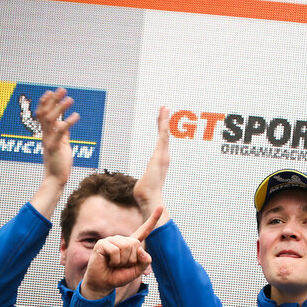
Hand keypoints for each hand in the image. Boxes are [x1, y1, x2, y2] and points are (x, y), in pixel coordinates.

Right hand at [36, 88, 79, 186]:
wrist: (55, 178)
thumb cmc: (59, 162)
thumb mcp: (61, 145)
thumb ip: (62, 134)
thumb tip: (65, 124)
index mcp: (46, 134)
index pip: (42, 115)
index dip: (45, 103)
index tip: (51, 92)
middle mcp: (45, 136)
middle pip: (45, 113)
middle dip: (52, 100)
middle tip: (61, 89)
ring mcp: (49, 141)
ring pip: (51, 120)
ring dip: (60, 108)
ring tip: (70, 99)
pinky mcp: (55, 148)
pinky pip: (61, 132)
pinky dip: (68, 122)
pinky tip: (76, 116)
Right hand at [80, 206, 163, 300]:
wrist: (103, 284)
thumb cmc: (119, 276)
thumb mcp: (137, 270)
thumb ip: (145, 261)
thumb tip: (140, 249)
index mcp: (132, 244)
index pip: (144, 230)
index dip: (153, 219)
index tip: (161, 207)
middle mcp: (122, 240)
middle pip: (136, 245)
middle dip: (131, 260)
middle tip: (121, 265)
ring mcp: (112, 240)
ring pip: (126, 247)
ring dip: (122, 261)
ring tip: (114, 264)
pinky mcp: (102, 244)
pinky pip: (115, 251)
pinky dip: (114, 261)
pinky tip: (108, 262)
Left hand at [133, 107, 170, 226]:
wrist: (150, 198)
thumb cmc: (146, 194)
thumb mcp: (144, 183)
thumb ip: (145, 181)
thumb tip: (142, 188)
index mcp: (160, 160)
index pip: (161, 142)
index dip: (162, 130)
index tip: (162, 120)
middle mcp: (164, 156)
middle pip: (164, 134)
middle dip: (164, 120)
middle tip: (165, 107)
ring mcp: (163, 155)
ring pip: (164, 133)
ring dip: (164, 119)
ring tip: (164, 107)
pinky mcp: (160, 155)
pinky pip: (163, 137)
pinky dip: (164, 126)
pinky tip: (163, 117)